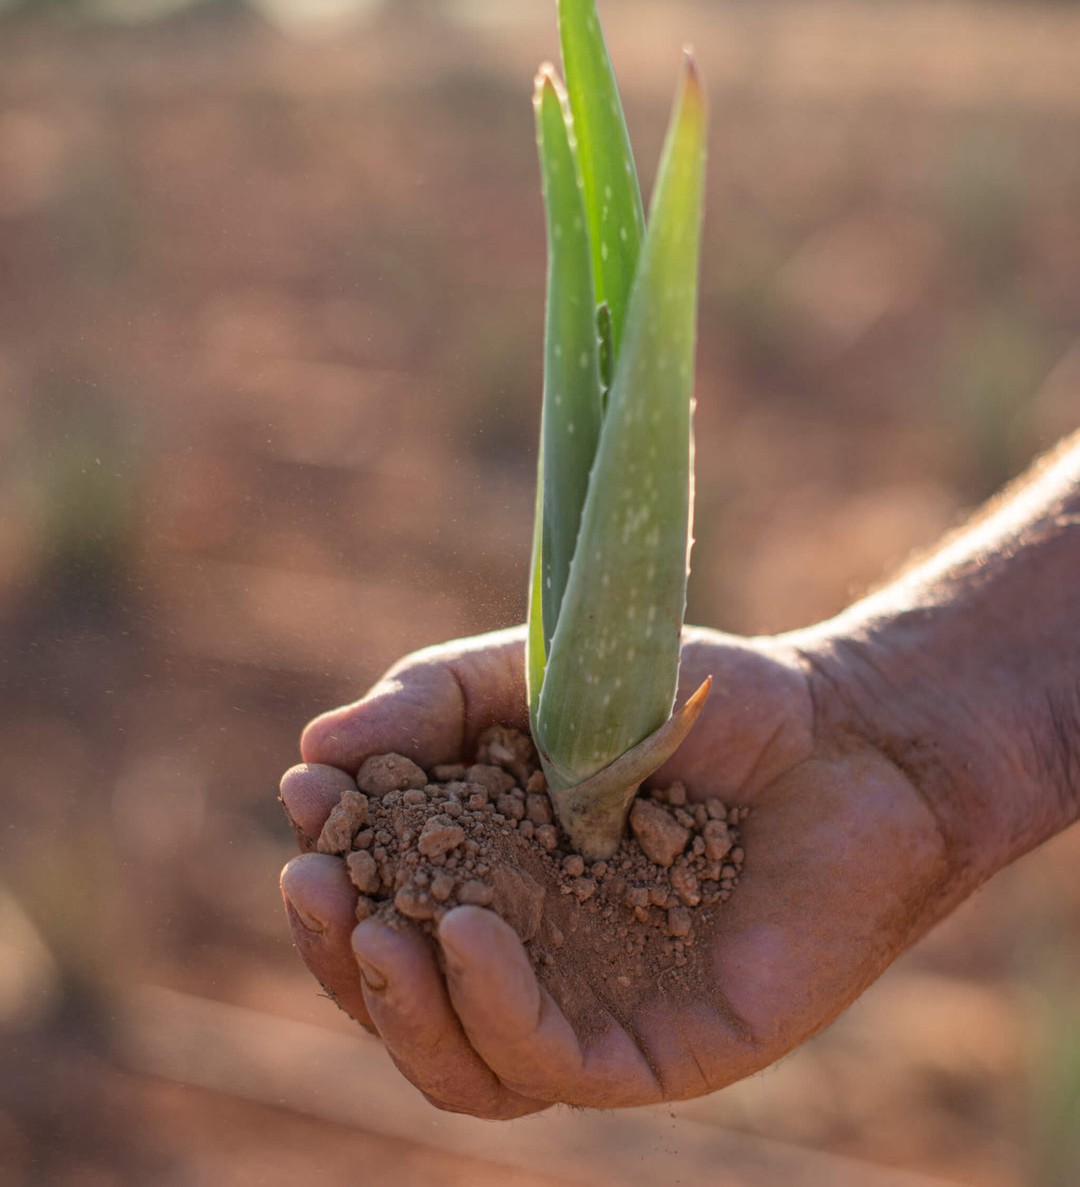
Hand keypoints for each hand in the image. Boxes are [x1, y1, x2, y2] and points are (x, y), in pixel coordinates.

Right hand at [279, 622, 966, 1117]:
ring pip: (459, 1065)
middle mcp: (532, 954)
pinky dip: (495, 1009)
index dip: (329, 864)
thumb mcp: (547, 674)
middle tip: (316, 883)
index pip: (380, 901)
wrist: (845, 737)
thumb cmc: (697, 699)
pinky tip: (470, 937)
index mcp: (493, 872)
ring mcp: (592, 1006)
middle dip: (337, 950)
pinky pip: (553, 1065)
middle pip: (399, 1000)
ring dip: (397, 1008)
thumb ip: (435, 699)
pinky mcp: (661, 1050)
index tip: (307, 795)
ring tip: (379, 925)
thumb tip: (314, 749)